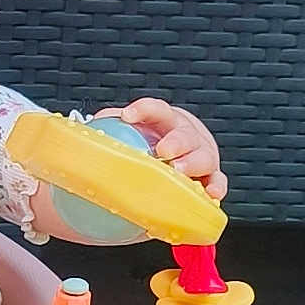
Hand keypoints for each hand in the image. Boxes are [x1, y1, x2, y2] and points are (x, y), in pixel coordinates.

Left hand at [95, 97, 227, 199]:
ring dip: (193, 164)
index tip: (128, 117)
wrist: (170, 164)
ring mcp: (201, 157)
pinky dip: (215, 188)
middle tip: (164, 150)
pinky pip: (217, 182)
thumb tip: (88, 129)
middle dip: (176, 141)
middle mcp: (186, 136)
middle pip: (185, 134)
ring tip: (180, 172)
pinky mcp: (210, 178)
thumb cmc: (144, 148)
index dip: (144, 110)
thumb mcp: (127, 136)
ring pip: (204, 157)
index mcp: (164, 121)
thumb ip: (109, 131)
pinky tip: (210, 195)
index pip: (156, 110)